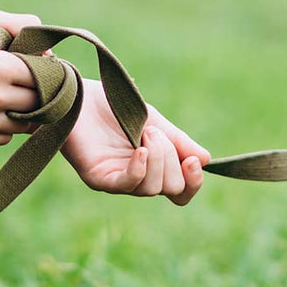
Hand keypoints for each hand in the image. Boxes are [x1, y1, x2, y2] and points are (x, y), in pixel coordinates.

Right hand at [0, 10, 42, 144]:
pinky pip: (6, 137)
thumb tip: (50, 56)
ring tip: (1, 96)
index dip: (40, 72)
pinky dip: (3, 127)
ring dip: (20, 113)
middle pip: (37, 103)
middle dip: (32, 94)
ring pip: (25, 124)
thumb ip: (25, 25)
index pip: (42, 77)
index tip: (30, 67)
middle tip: (17, 83)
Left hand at [62, 79, 209, 204]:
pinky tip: (140, 150)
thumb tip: (206, 160)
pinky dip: (139, 169)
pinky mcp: (98, 178)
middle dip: (171, 158)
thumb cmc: (113, 105)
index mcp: (152, 168)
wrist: (79, 94)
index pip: (181, 191)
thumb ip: (177, 140)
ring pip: (152, 188)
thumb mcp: (153, 121)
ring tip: (145, 131)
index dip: (193, 181)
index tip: (194, 160)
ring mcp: (117, 181)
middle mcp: (136, 179)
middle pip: (171, 188)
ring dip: (157, 156)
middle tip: (153, 131)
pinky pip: (126, 184)